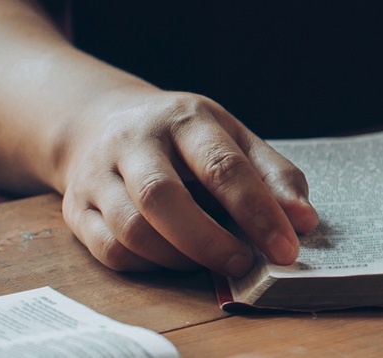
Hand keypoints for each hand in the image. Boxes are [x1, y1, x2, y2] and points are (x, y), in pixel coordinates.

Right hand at [57, 88, 319, 276]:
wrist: (98, 120)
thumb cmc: (183, 138)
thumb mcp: (232, 137)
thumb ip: (273, 176)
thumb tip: (304, 221)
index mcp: (185, 118)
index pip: (223, 167)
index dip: (258, 212)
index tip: (287, 248)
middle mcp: (135, 141)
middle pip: (163, 197)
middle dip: (209, 240)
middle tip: (244, 263)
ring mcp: (99, 174)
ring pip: (132, 228)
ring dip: (179, 257)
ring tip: (212, 262)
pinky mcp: (77, 207)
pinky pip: (109, 249)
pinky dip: (148, 264)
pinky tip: (174, 259)